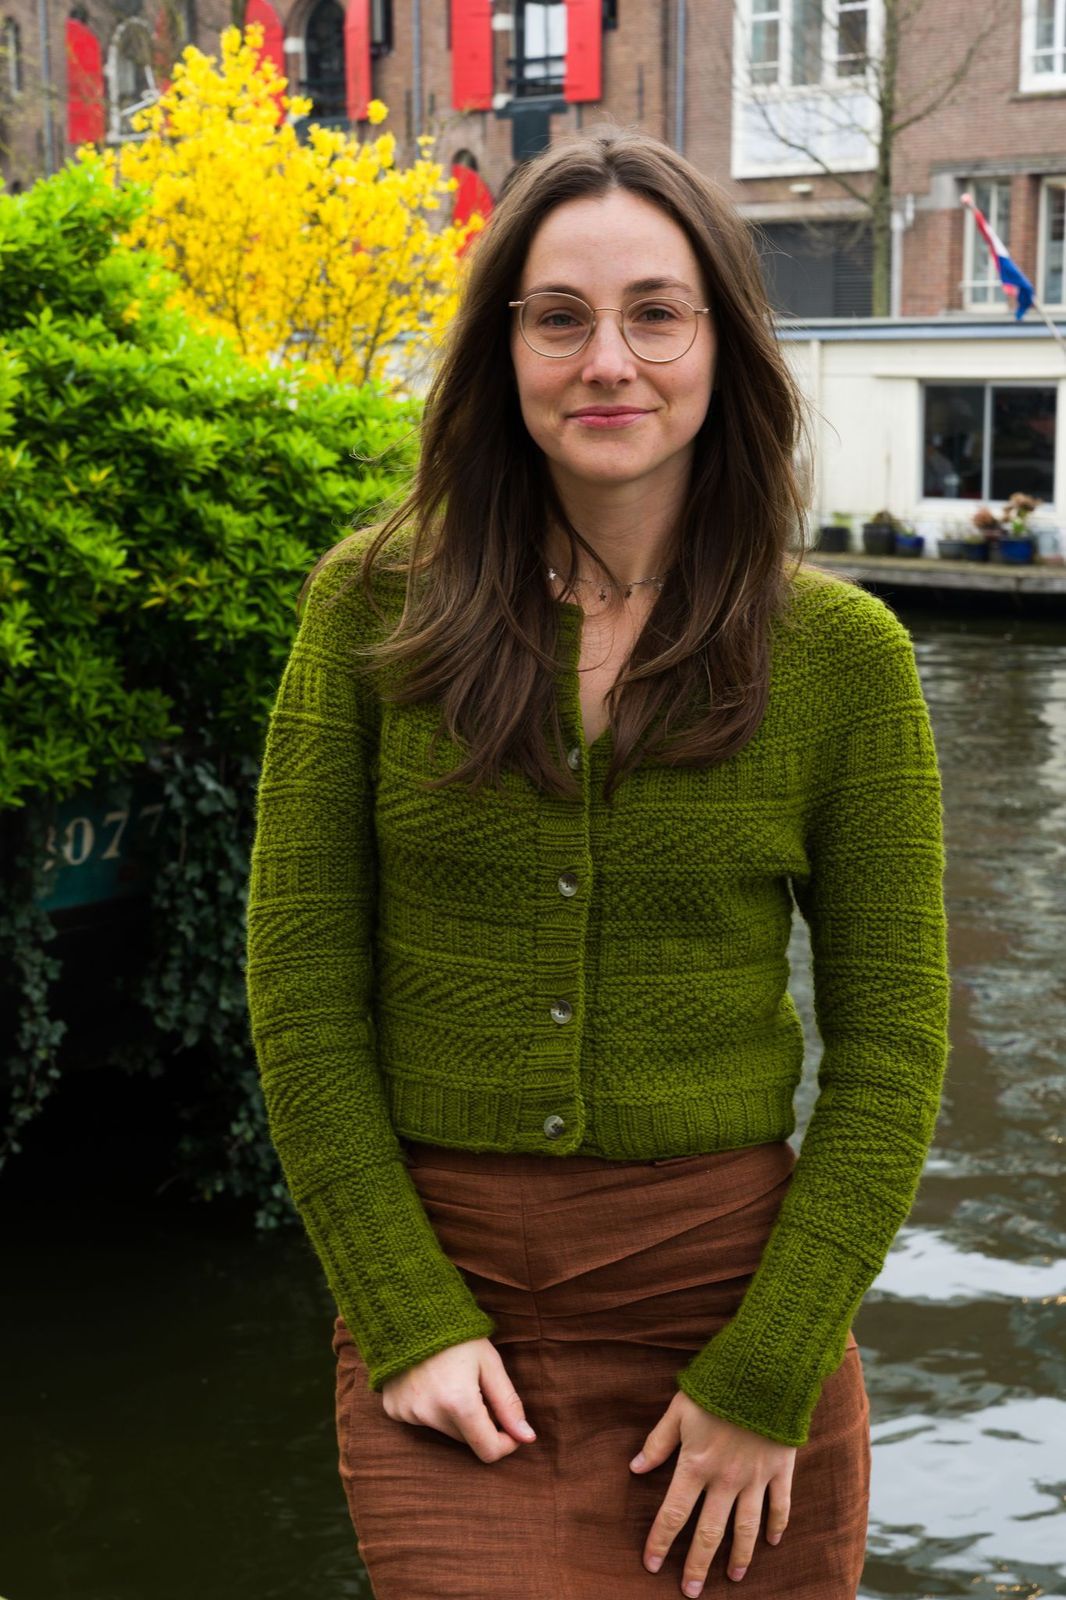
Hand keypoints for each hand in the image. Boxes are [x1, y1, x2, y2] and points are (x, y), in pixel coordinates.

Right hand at [381, 1337, 536, 1463]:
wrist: (411, 1310)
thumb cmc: (458, 1336)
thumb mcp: (490, 1364)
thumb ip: (508, 1404)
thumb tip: (527, 1437)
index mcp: (459, 1404)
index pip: (488, 1451)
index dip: (506, 1443)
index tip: (510, 1426)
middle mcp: (430, 1414)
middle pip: (467, 1440)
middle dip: (479, 1422)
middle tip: (477, 1387)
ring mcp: (408, 1414)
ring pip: (445, 1431)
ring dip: (455, 1416)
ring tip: (451, 1379)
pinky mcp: (394, 1410)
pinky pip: (422, 1420)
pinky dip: (431, 1409)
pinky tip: (429, 1381)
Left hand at [629, 1390, 794, 1591]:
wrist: (764, 1370)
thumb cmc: (715, 1386)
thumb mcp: (678, 1409)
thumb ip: (658, 1442)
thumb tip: (635, 1469)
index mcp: (696, 1464)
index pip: (673, 1514)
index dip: (660, 1541)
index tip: (650, 1565)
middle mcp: (726, 1479)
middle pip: (709, 1533)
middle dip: (697, 1565)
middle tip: (689, 1591)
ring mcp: (756, 1478)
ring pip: (746, 1529)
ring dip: (738, 1556)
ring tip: (732, 1578)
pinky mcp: (780, 1470)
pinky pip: (780, 1506)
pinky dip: (776, 1527)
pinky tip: (771, 1543)